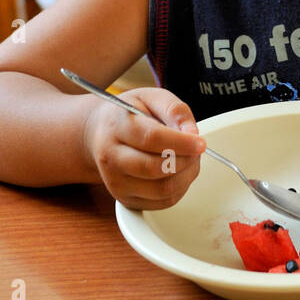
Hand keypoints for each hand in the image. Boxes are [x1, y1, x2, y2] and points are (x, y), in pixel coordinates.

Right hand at [84, 88, 205, 209]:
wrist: (99, 134)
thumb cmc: (128, 115)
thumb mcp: (150, 97)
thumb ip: (174, 110)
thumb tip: (192, 133)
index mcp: (116, 127)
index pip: (151, 138)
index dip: (181, 143)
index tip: (200, 143)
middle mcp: (111, 158)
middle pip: (155, 168)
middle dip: (186, 160)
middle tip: (196, 150)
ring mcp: (116, 182)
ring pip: (161, 189)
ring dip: (186, 176)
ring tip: (190, 160)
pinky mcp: (125, 200)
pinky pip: (162, 202)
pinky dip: (179, 189)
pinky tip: (179, 172)